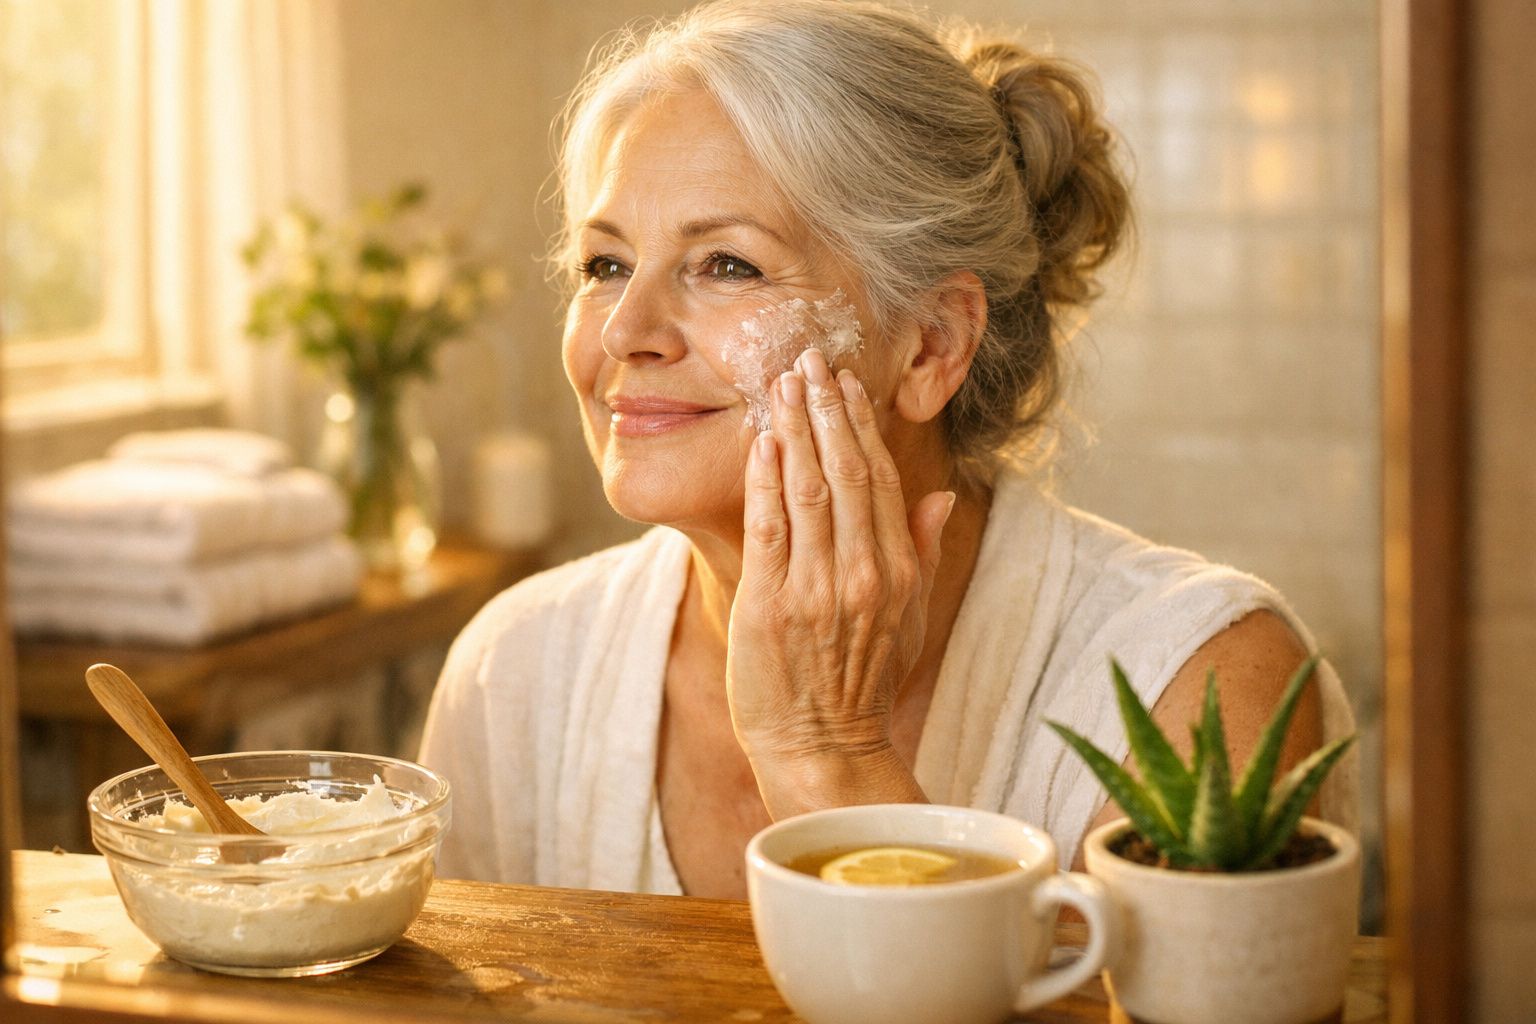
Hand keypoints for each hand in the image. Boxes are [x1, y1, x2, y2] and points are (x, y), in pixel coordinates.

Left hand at [727, 347, 954, 817]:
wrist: (823, 748)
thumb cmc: (862, 682)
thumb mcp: (909, 619)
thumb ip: (922, 551)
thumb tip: (941, 496)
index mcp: (896, 572)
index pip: (879, 480)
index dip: (860, 426)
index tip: (847, 383)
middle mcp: (862, 574)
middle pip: (844, 472)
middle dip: (826, 410)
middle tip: (809, 360)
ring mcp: (815, 589)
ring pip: (807, 490)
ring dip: (794, 430)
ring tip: (784, 384)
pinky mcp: (770, 604)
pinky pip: (769, 528)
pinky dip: (765, 481)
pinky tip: (762, 442)